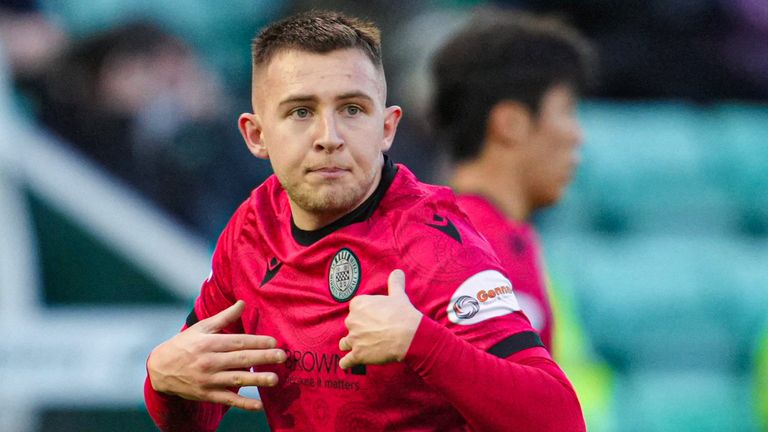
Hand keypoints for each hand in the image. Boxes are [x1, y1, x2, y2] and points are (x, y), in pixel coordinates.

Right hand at [147, 301, 285, 410]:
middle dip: (262, 358)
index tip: (274, 341)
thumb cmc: (184, 344)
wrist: (160, 369)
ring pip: (236, 380)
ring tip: (275, 379)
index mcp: (209, 343)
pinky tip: (259, 406)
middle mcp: (209, 361)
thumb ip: (224, 317)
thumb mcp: (201, 328)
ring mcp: (208, 380)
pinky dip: (243, 404)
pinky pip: (228, 400)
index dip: (256, 342)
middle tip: (282, 357)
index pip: (237, 342)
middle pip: (240, 359)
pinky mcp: (207, 394)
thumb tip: (243, 302)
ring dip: (256, 380)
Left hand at [338, 270, 421, 369]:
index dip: (364, 314)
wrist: (409, 336)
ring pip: (345, 342)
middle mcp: (352, 321)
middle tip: (372, 333)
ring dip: (351, 345)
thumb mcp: (398, 295)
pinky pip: (346, 361)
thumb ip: (395, 283)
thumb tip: (398, 272)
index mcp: (358, 305)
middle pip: (350, 325)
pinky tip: (348, 363)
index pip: (355, 309)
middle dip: (358, 329)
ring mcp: (354, 339)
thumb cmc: (403, 314)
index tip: (373, 318)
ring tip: (360, 347)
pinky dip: (347, 363)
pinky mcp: (358, 355)